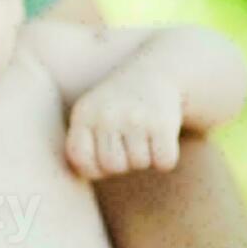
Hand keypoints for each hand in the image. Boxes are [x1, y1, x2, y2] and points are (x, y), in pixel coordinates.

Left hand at [66, 77, 181, 179]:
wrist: (155, 73)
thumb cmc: (117, 107)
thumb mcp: (91, 116)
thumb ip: (82, 146)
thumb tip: (86, 174)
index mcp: (83, 114)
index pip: (80, 159)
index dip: (94, 167)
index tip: (104, 156)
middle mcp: (106, 115)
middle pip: (113, 166)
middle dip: (123, 161)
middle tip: (128, 141)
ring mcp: (134, 118)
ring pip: (139, 164)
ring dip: (145, 156)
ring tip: (143, 133)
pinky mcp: (162, 123)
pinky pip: (164, 162)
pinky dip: (166, 157)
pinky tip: (161, 137)